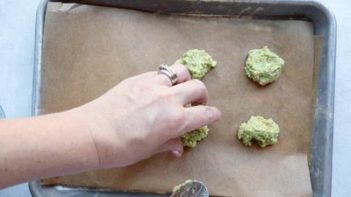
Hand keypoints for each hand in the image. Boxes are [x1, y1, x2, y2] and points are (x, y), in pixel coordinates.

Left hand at [76, 64, 220, 167]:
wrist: (92, 133)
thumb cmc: (121, 148)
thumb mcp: (150, 150)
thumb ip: (168, 143)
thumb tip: (177, 146)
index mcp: (175, 120)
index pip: (205, 114)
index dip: (212, 115)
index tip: (213, 115)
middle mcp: (169, 99)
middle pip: (198, 87)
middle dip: (202, 96)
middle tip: (195, 104)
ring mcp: (153, 85)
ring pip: (180, 72)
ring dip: (184, 81)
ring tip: (177, 90)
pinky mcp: (138, 78)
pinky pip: (159, 73)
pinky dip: (164, 79)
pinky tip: (155, 89)